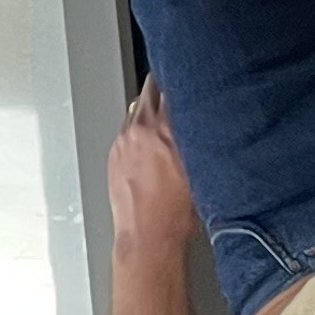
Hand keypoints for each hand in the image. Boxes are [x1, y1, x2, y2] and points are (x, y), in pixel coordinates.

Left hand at [109, 83, 201, 252]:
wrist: (147, 238)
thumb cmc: (176, 215)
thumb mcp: (201, 172)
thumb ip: (198, 140)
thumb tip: (201, 121)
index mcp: (166, 132)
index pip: (172, 88)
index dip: (182, 80)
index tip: (190, 76)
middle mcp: (141, 131)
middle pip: (150, 91)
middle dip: (163, 87)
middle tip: (175, 85)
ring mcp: (123, 142)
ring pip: (137, 110)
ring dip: (149, 108)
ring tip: (164, 114)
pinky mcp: (113, 154)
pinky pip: (126, 129)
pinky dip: (138, 128)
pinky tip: (149, 139)